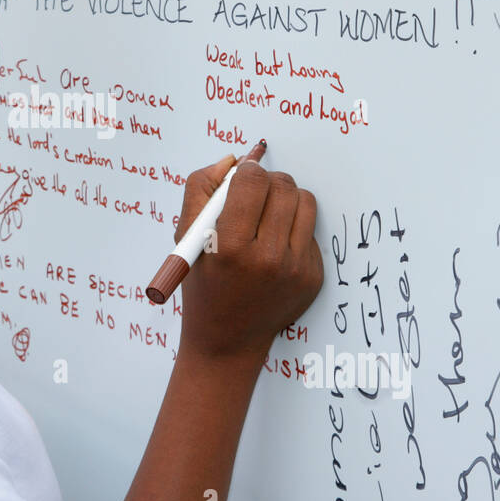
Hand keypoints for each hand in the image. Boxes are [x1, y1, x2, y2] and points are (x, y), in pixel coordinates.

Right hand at [174, 153, 323, 363]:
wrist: (227, 340)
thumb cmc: (202, 284)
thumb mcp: (186, 237)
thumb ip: (200, 189)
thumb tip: (233, 160)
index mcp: (231, 248)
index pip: (252, 182)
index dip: (245, 173)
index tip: (239, 180)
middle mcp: (268, 259)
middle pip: (283, 186)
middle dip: (267, 182)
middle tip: (253, 195)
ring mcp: (296, 270)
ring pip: (305, 202)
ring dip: (285, 200)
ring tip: (266, 217)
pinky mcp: (313, 277)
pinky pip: (311, 230)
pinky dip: (293, 229)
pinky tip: (274, 247)